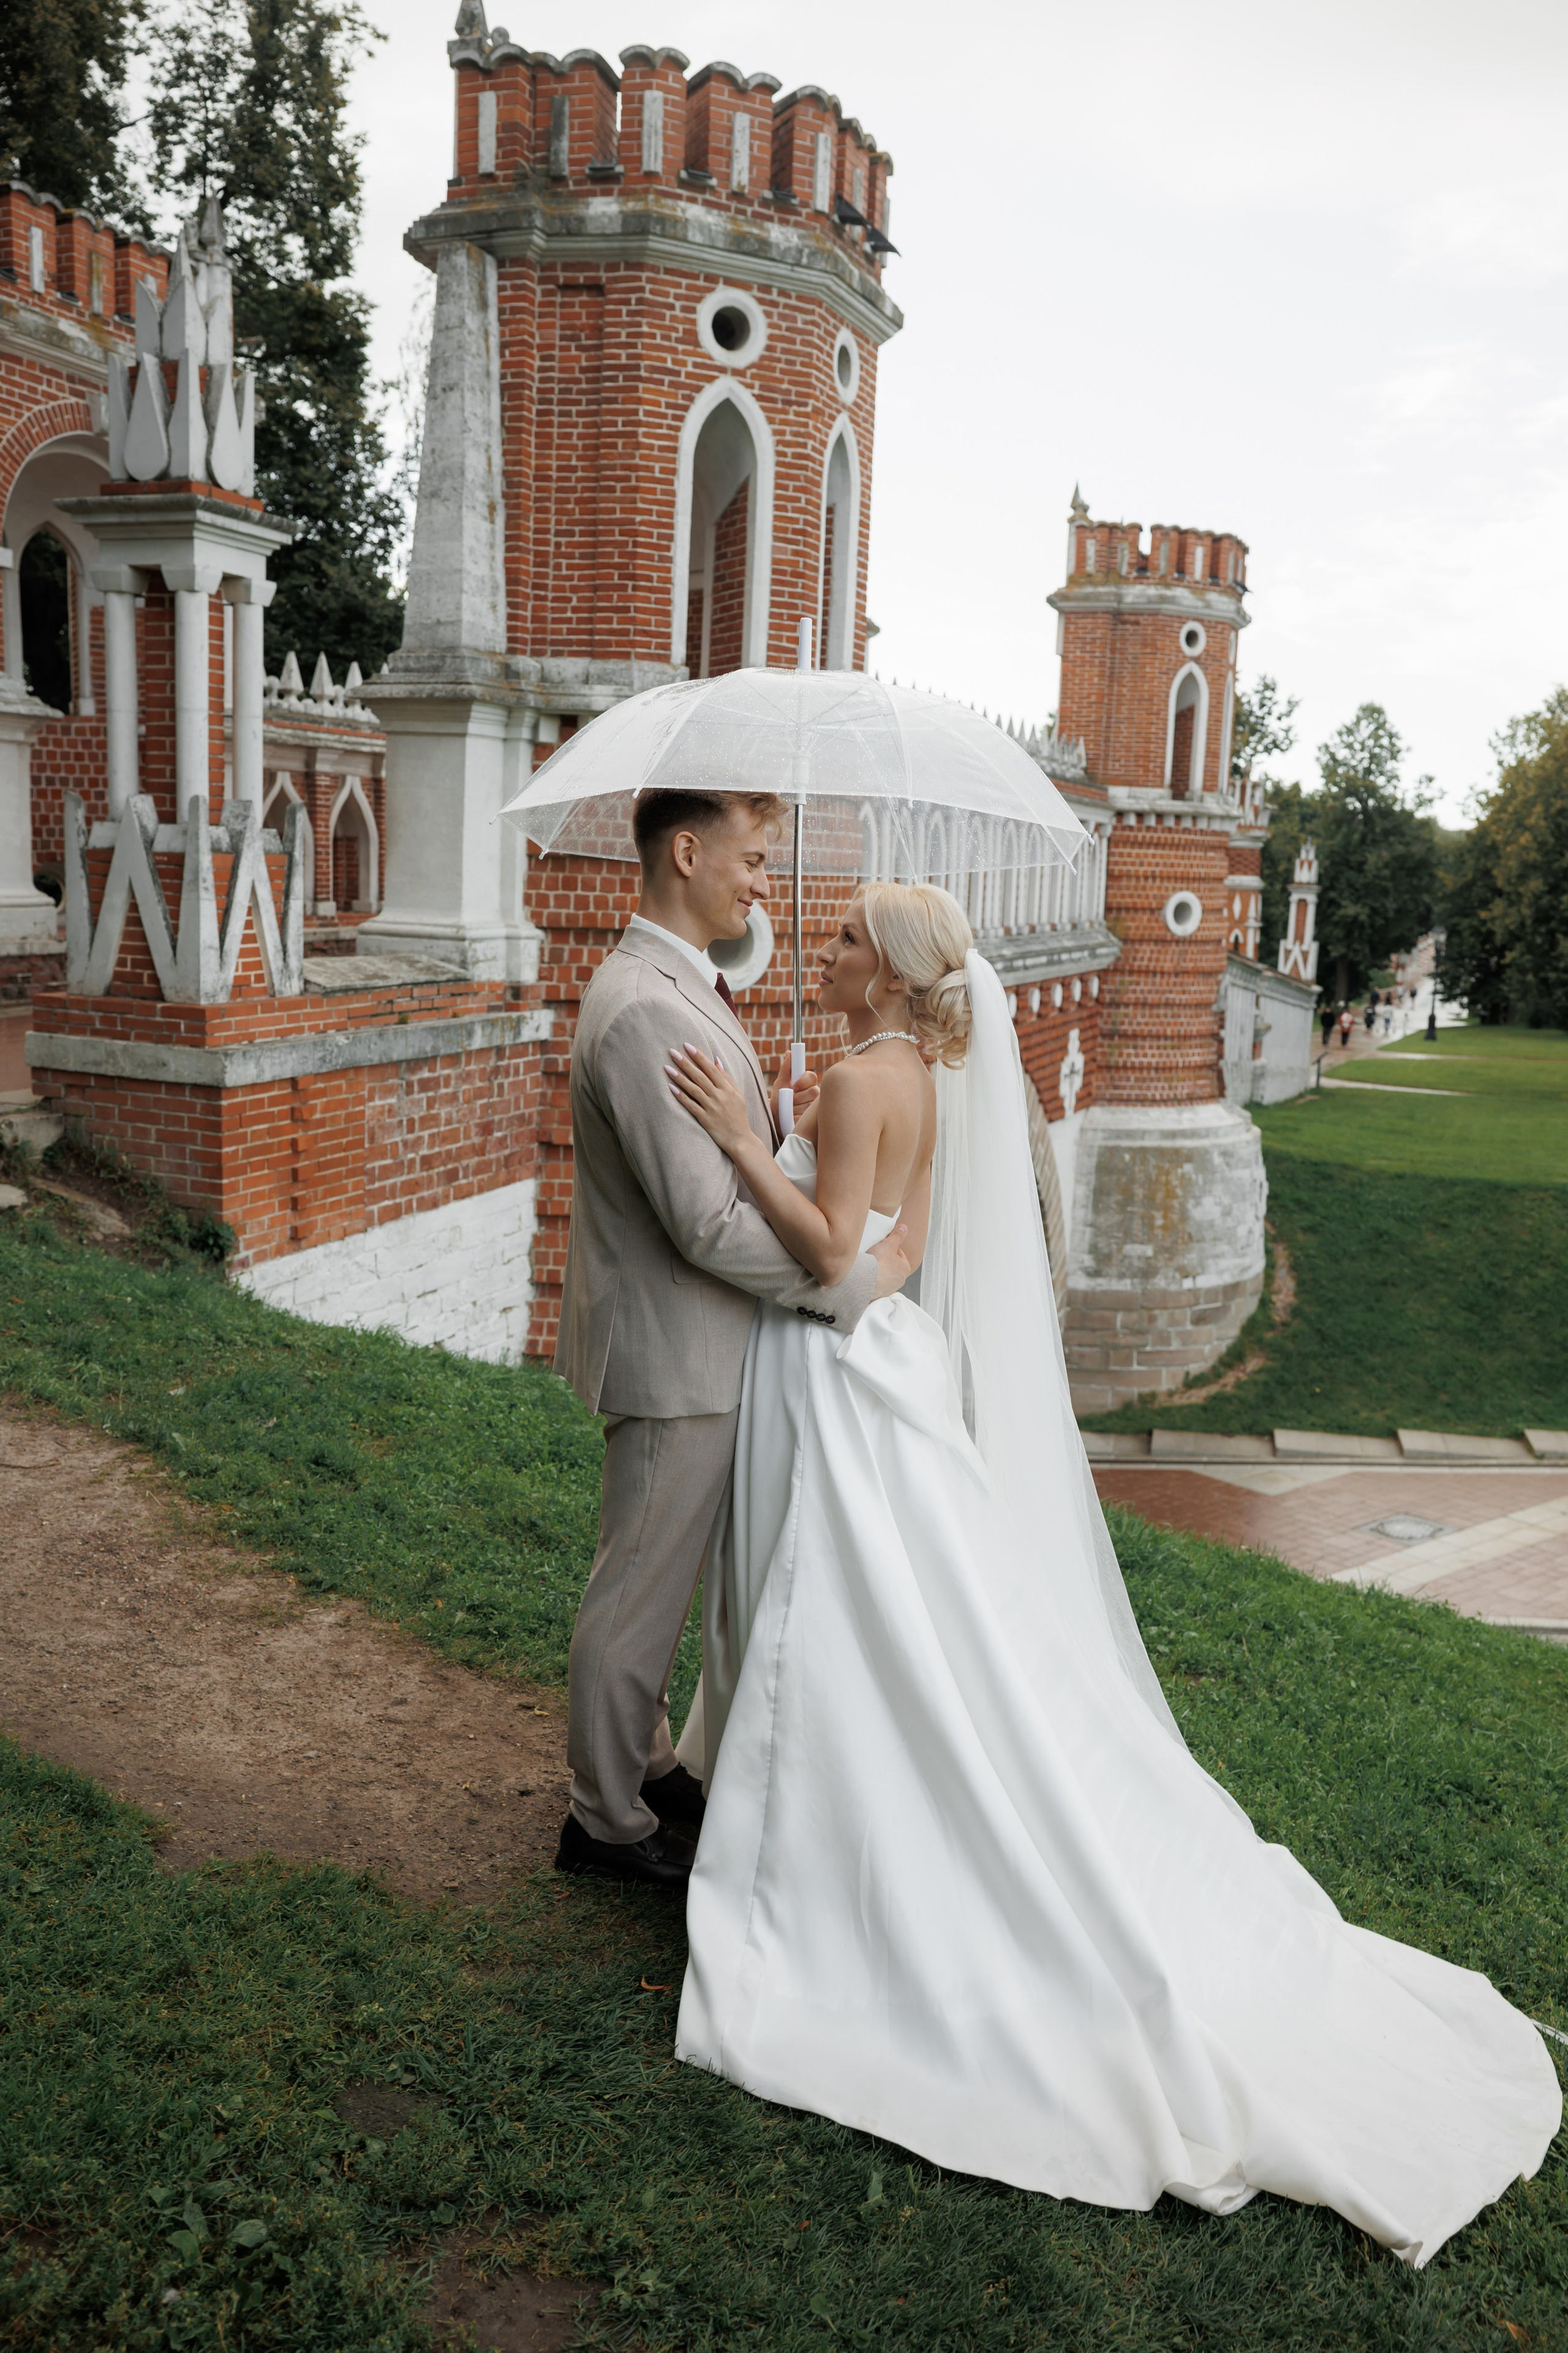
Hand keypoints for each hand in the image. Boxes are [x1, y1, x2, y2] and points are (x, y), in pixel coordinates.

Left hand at [667, 1043, 753, 1158]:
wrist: (740, 1139)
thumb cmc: (738, 1116)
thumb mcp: (738, 1095)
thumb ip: (727, 1078)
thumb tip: (717, 1060)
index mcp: (727, 1089)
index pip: (711, 1069)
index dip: (699, 1057)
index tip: (687, 1046)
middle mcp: (719, 1096)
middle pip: (700, 1076)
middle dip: (686, 1063)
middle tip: (672, 1051)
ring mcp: (712, 1107)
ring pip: (693, 1089)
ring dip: (680, 1077)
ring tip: (667, 1067)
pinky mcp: (705, 1119)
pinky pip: (691, 1105)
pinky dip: (681, 1096)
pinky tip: (671, 1087)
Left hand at [773, 1051, 819, 1120]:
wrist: (775, 1120)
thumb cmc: (778, 1101)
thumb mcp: (779, 1084)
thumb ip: (785, 1069)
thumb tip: (789, 1053)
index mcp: (807, 1084)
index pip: (812, 1077)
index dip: (803, 1081)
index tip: (793, 1086)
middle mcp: (814, 1095)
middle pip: (813, 1091)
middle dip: (797, 1097)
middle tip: (788, 1100)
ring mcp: (814, 1108)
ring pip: (808, 1105)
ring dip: (793, 1108)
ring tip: (788, 1110)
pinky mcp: (812, 1122)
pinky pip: (804, 1117)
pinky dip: (794, 1118)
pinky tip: (791, 1119)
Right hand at [869, 1222, 911, 1299]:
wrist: (863, 1281)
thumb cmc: (878, 1264)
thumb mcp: (888, 1244)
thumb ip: (897, 1235)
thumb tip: (903, 1228)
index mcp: (905, 1269)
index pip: (898, 1253)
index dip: (889, 1247)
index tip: (881, 1246)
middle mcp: (899, 1281)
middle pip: (891, 1264)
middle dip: (883, 1259)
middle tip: (874, 1254)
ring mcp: (888, 1289)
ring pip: (883, 1275)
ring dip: (877, 1270)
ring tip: (868, 1264)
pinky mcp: (878, 1294)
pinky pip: (875, 1284)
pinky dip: (871, 1279)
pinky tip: (866, 1274)